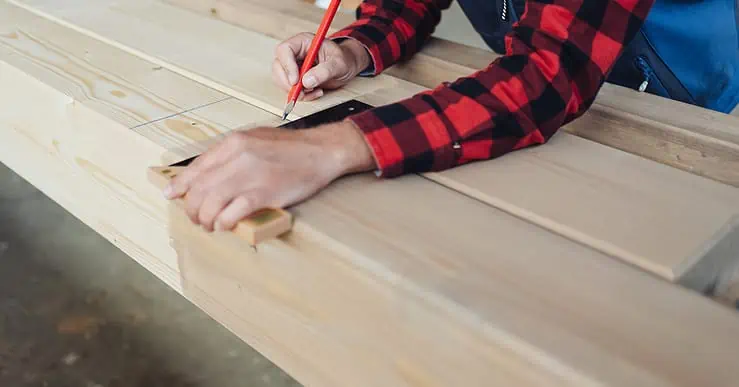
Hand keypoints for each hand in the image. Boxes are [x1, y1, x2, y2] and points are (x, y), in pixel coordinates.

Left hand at [163, 121, 375, 231]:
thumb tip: (210, 172)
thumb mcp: (256, 139)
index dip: (180, 185)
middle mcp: (237, 157)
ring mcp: (250, 176)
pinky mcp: (263, 194)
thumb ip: (232, 153)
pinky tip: (225, 226)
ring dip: (205, 220)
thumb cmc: (292, 148)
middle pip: (198, 189)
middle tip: (196, 218)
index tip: (171, 195)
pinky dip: (223, 223)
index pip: (196, 168)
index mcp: (233, 142)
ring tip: (210, 226)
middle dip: (192, 209)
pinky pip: (232, 214)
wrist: (322, 151)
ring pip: (210, 203)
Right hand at [272, 33, 370, 100]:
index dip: (287, 66)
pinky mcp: (295, 77)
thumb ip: (324, 71)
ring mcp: (293, 65)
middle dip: (288, 82)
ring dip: (295, 91)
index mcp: (303, 42)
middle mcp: (295, 52)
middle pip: (278, 66)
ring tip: (314, 91)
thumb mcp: (338, 64)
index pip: (285, 50)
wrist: (347, 66)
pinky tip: (313, 92)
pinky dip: (300, 95)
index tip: (296, 80)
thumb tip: (307, 81)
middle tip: (302, 92)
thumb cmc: (344, 59)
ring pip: (280, 79)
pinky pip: (288, 88)